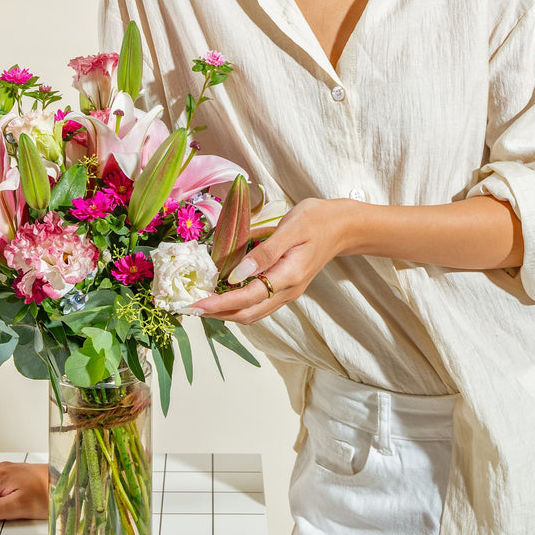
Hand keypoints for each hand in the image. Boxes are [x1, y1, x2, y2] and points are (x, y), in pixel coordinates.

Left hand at [194, 198, 351, 323]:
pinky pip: (259, 304)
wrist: (343, 226)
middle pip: (248, 314)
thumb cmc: (317, 220)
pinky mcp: (286, 288)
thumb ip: (264, 252)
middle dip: (218, 314)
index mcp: (289, 276)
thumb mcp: (291, 228)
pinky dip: (238, 305)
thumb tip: (237, 274)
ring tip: (202, 304)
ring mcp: (288, 292)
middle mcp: (288, 291)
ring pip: (253, 314)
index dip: (220, 304)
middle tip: (191, 307)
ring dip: (226, 313)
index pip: (248, 298)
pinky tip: (222, 295)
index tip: (196, 304)